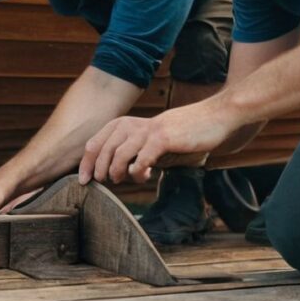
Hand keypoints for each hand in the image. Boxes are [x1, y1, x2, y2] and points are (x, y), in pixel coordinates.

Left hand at [78, 103, 231, 184]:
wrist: (214, 117)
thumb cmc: (184, 133)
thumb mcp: (154, 141)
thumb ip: (138, 152)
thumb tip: (123, 173)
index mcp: (126, 124)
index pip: (96, 142)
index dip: (87, 163)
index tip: (85, 180)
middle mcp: (133, 125)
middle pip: (102, 149)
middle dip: (99, 170)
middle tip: (106, 183)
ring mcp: (148, 131)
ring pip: (118, 155)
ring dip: (116, 172)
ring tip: (122, 180)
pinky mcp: (163, 138)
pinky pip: (141, 159)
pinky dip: (137, 172)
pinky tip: (143, 176)